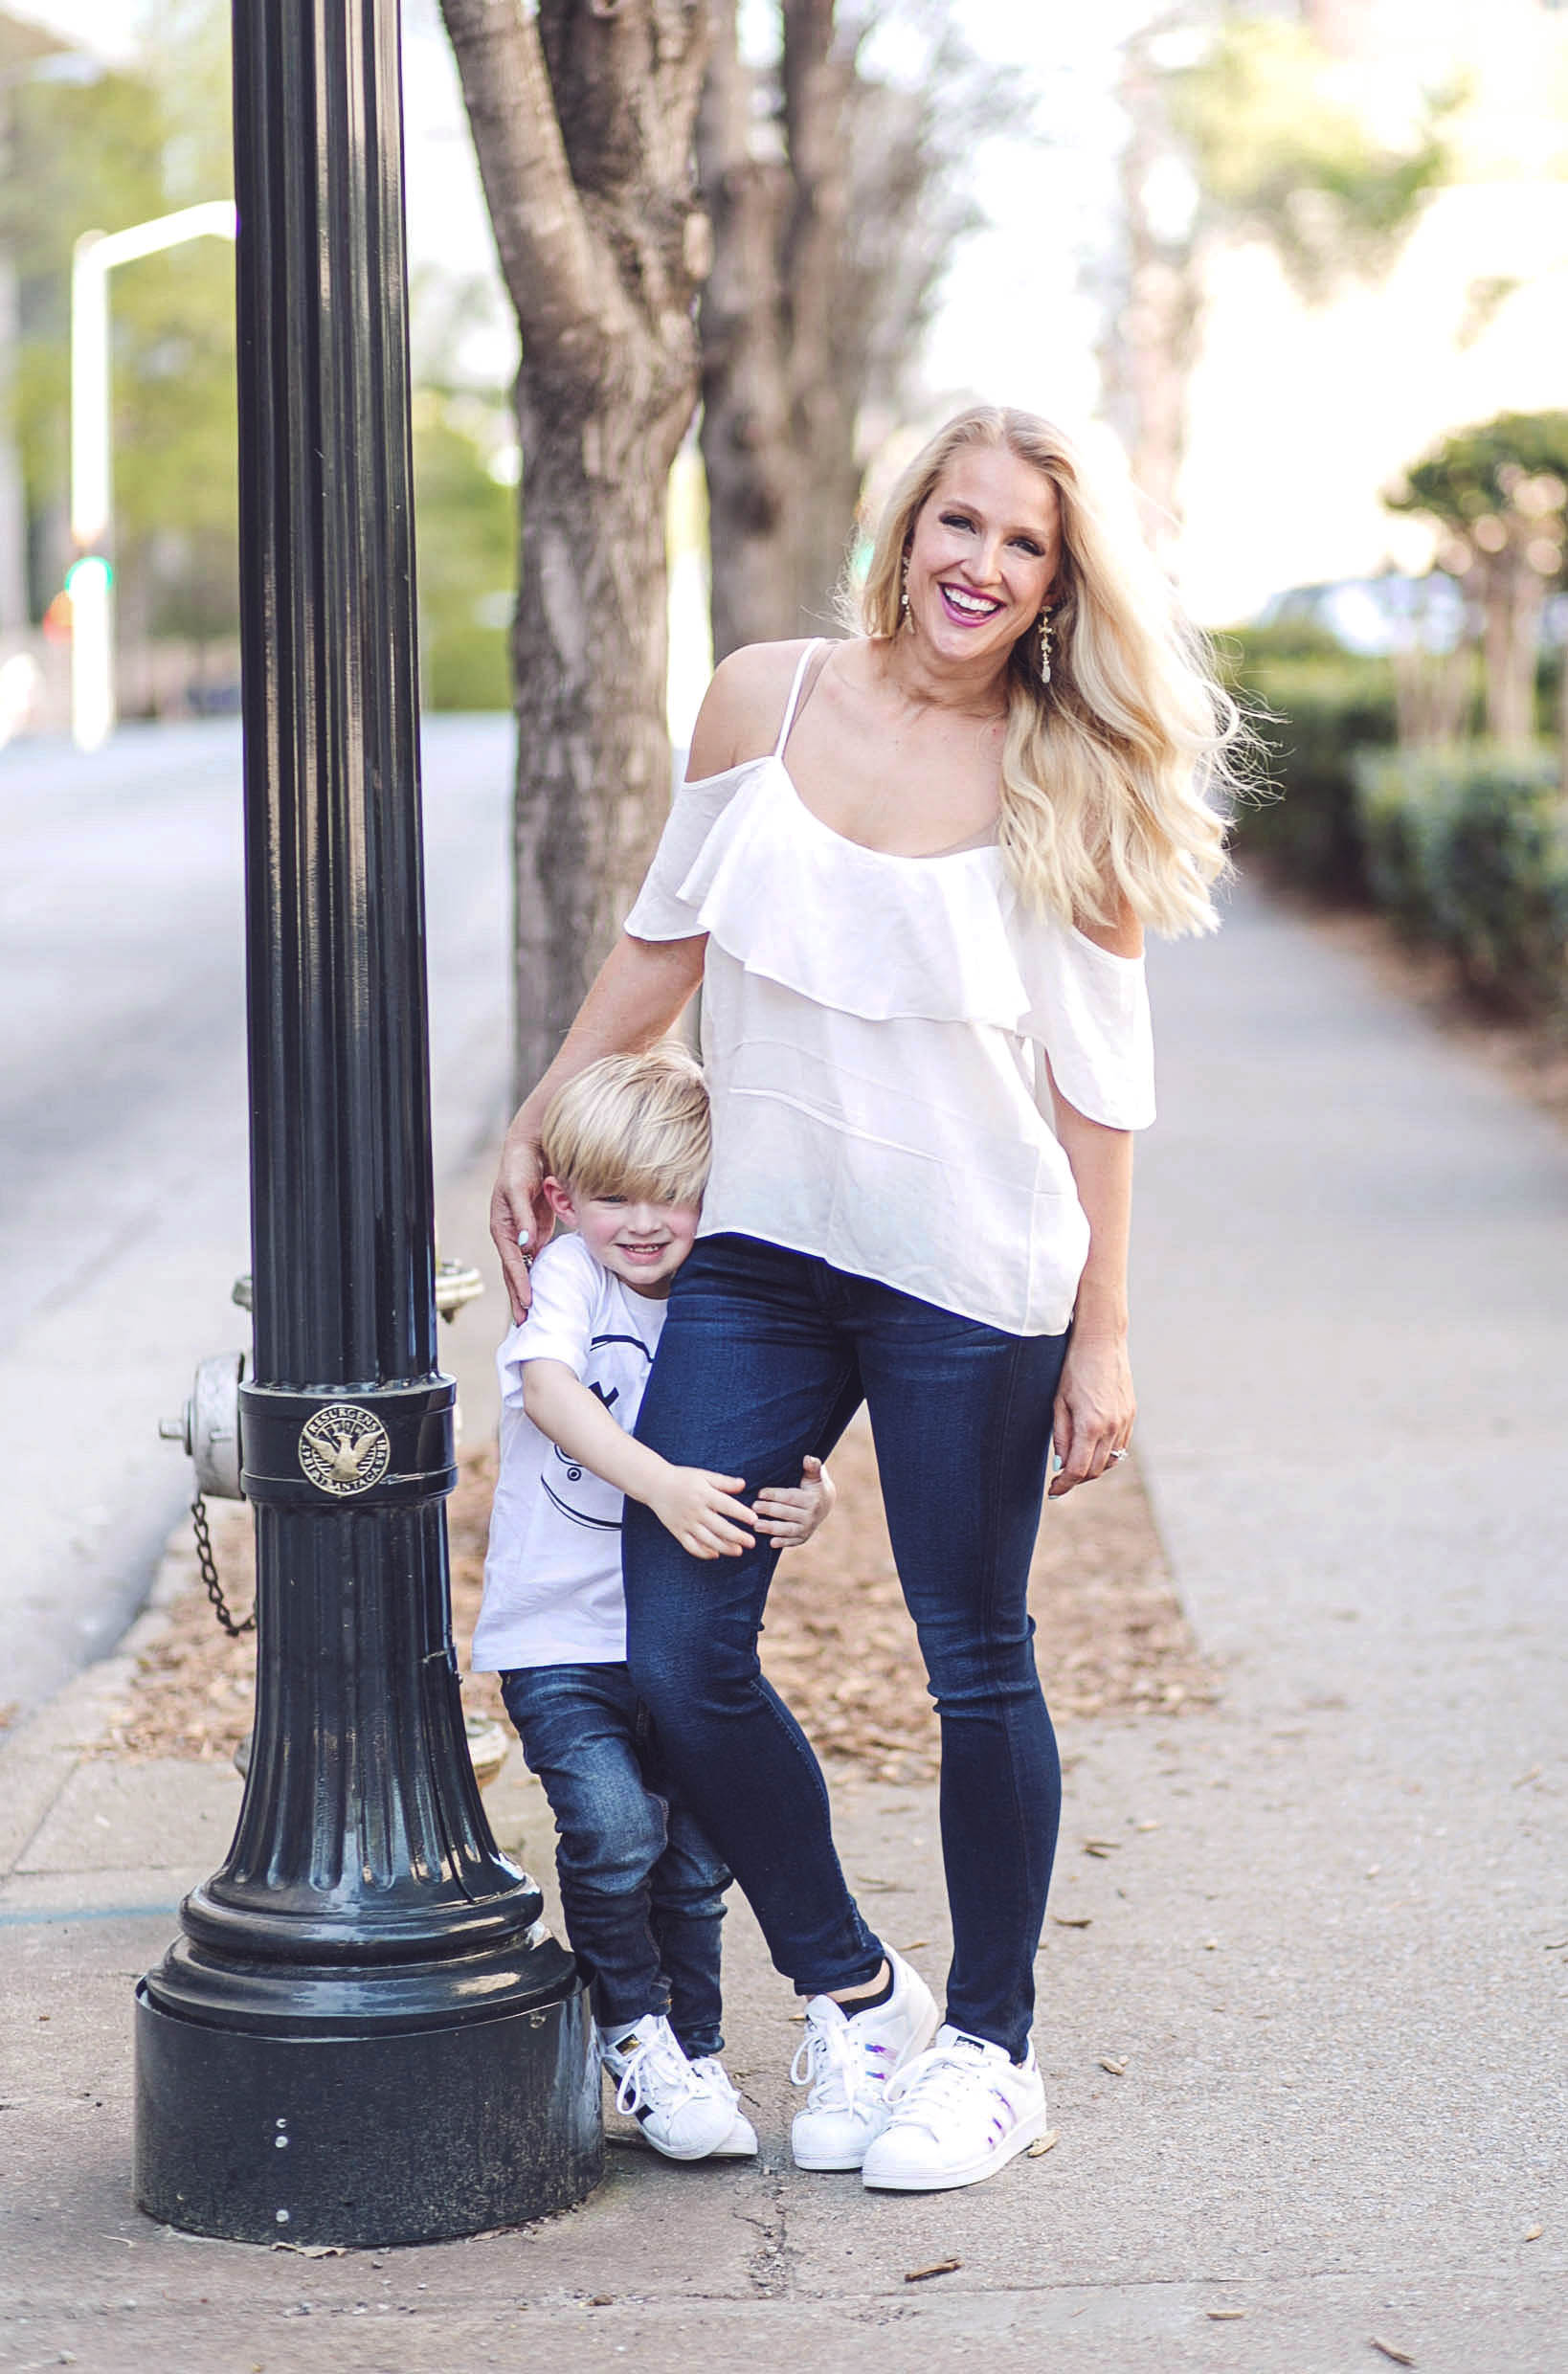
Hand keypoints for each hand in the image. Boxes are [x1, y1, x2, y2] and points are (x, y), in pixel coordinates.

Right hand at [490, 1120, 553, 1320]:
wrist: (529, 1150)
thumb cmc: (521, 1167)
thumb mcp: (520, 1188)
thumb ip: (524, 1216)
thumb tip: (527, 1243)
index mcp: (503, 1227)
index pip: (512, 1262)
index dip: (520, 1283)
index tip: (528, 1303)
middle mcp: (510, 1235)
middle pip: (514, 1272)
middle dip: (518, 1298)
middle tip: (525, 1324)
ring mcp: (523, 1235)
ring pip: (525, 1270)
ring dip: (527, 1292)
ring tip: (532, 1316)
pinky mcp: (535, 1232)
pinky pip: (536, 1259)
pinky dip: (538, 1277)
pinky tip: (546, 1292)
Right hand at [648, 1467, 758, 1559]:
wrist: (655, 1485)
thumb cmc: (683, 1478)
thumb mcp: (704, 1475)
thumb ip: (724, 1482)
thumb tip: (743, 1485)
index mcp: (704, 1494)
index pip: (726, 1505)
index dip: (741, 1513)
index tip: (754, 1520)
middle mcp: (695, 1510)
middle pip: (719, 1527)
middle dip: (737, 1536)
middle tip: (752, 1543)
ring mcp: (686, 1523)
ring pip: (707, 1540)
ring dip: (724, 1547)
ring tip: (738, 1551)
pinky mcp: (677, 1532)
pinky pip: (691, 1546)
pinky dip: (703, 1553)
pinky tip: (715, 1554)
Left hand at [752, 1455, 835, 1549]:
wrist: (826, 1502)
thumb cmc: (815, 1484)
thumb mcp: (815, 1474)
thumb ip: (812, 1466)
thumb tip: (807, 1458)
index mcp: (812, 1499)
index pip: (790, 1497)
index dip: (775, 1495)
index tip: (760, 1493)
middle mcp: (811, 1515)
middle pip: (786, 1513)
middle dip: (769, 1510)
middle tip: (753, 1507)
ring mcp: (808, 1528)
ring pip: (788, 1529)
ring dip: (771, 1528)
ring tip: (756, 1526)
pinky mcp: (804, 1537)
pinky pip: (792, 1541)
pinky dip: (782, 1542)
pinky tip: (770, 1543)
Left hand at [1049, 1332, 1133, 1496]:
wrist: (1101, 1341)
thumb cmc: (1073, 1368)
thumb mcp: (1058, 1402)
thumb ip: (1061, 1436)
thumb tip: (1061, 1465)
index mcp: (1091, 1425)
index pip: (1078, 1470)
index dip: (1064, 1485)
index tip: (1053, 1491)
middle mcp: (1112, 1427)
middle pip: (1096, 1470)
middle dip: (1077, 1479)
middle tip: (1061, 1479)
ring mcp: (1125, 1422)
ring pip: (1111, 1461)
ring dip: (1093, 1468)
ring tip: (1075, 1464)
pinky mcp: (1131, 1415)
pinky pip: (1121, 1446)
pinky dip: (1107, 1455)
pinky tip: (1093, 1449)